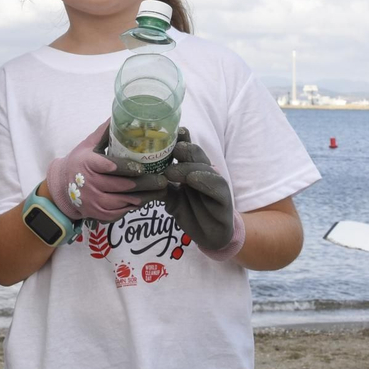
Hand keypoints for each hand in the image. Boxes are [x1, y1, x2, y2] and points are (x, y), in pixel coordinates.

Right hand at [46, 121, 164, 222]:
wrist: (62, 188)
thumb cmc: (79, 163)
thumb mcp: (88, 145)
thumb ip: (105, 132)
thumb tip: (121, 114)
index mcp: (88, 164)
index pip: (110, 166)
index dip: (127, 168)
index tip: (142, 167)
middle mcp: (90, 184)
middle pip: (123, 186)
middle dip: (146, 183)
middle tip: (163, 179)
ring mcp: (95, 202)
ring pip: (126, 201)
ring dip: (146, 197)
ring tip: (162, 190)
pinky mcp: (100, 214)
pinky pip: (122, 212)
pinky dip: (136, 206)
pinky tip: (148, 199)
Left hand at [163, 128, 244, 260]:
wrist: (209, 236)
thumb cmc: (191, 212)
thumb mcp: (172, 199)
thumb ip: (163, 187)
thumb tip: (143, 178)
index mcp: (191, 168)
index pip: (185, 148)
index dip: (179, 138)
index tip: (167, 132)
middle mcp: (204, 171)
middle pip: (194, 153)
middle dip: (182, 148)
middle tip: (168, 151)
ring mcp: (215, 182)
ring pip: (204, 166)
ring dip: (187, 166)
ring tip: (171, 172)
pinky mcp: (224, 197)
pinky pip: (216, 185)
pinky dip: (204, 180)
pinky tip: (193, 179)